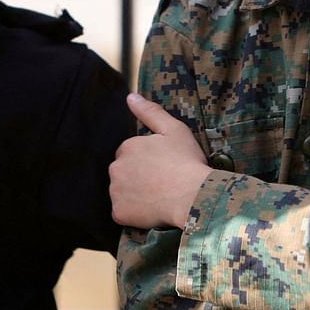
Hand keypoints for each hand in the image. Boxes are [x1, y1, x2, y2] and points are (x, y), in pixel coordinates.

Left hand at [109, 94, 212, 229]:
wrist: (193, 195)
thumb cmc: (186, 161)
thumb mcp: (174, 129)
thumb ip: (150, 111)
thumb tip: (130, 97)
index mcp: (128, 147)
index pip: (130, 152)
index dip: (147, 159)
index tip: (163, 165)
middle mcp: (116, 168)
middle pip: (123, 171)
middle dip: (138, 175)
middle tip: (162, 181)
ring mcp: (116, 192)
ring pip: (122, 191)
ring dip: (135, 193)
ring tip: (159, 196)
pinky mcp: (119, 213)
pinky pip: (123, 212)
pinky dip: (134, 212)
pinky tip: (152, 209)